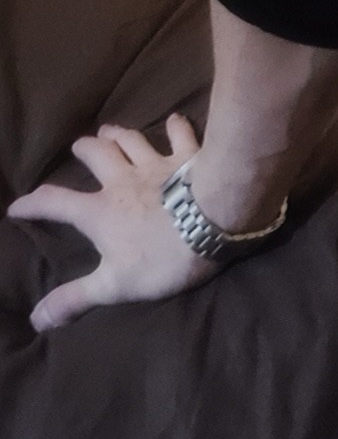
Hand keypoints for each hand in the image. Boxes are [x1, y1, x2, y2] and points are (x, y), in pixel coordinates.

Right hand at [6, 114, 218, 331]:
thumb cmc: (164, 256)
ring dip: (119, 134)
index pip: (56, 203)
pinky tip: (176, 118)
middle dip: (84, 150)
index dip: (34, 204)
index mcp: (100, 211)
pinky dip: (177, 126)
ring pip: (131, 141)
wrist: (216, 220)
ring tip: (109, 129)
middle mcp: (123, 181)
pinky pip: (181, 136)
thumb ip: (76, 299)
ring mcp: (157, 165)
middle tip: (78, 145)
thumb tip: (37, 320)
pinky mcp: (189, 158)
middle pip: (97, 157)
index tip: (17, 206)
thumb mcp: (115, 286)